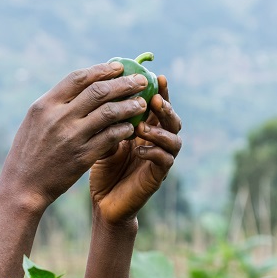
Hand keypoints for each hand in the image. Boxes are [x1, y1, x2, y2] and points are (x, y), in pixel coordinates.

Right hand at [0, 62, 151, 210]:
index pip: (78, 78)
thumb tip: (85, 85)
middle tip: (141, 81)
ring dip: (129, 105)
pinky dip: (124, 129)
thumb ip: (56, 103)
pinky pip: (110, 137)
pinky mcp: (82, 156)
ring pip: (109, 112)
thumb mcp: (35, 120)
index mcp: (44, 105)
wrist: (23, 185)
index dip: (102, 70)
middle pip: (99, 91)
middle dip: (124, 83)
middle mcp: (58, 118)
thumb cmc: (29, 151)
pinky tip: (131, 127)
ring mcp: (72, 137)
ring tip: (141, 104)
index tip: (119, 67)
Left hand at [89, 74, 182, 224]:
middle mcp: (158, 142)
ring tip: (141, 128)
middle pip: (172, 119)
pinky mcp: (157, 177)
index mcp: (147, 129)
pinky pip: (165, 161)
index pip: (158, 106)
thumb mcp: (102, 138)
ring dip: (160, 131)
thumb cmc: (103, 168)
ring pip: (174, 140)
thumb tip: (104, 91)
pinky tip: (139, 149)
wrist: (104, 201)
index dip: (161, 91)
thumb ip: (108, 119)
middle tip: (155, 100)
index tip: (157, 76)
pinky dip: (154, 152)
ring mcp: (160, 159)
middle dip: (166, 108)